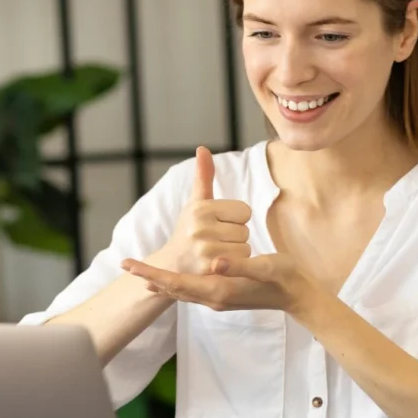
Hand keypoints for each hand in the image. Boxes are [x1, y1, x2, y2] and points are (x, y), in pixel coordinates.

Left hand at [121, 252, 316, 315]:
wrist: (297, 295)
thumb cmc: (283, 278)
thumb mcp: (266, 267)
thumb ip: (240, 266)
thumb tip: (215, 262)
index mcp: (219, 290)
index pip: (177, 282)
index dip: (153, 273)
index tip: (131, 264)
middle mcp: (214, 297)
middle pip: (173, 288)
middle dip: (149, 276)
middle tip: (125, 264)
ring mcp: (217, 299)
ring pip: (180, 292)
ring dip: (160, 282)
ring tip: (140, 273)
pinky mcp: (222, 295)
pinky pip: (190, 292)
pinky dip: (175, 285)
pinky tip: (170, 281)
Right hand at [151, 147, 252, 274]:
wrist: (172, 266)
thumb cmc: (188, 230)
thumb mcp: (195, 203)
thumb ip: (203, 176)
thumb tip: (203, 148)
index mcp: (201, 208)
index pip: (244, 211)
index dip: (236, 218)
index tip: (219, 224)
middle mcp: (200, 227)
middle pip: (245, 230)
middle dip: (235, 235)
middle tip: (216, 240)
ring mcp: (204, 250)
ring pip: (245, 247)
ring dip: (236, 251)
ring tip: (217, 251)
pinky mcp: (209, 269)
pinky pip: (241, 263)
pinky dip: (235, 265)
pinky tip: (220, 264)